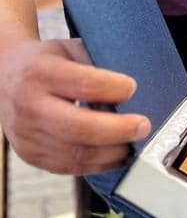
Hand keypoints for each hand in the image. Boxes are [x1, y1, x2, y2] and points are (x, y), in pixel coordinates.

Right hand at [0, 38, 149, 174]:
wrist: (3, 74)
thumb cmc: (46, 62)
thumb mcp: (69, 50)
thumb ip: (97, 68)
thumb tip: (133, 93)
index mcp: (40, 73)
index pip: (85, 85)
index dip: (115, 88)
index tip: (132, 88)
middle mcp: (29, 105)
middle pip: (80, 127)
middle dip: (119, 130)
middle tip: (142, 125)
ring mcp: (26, 134)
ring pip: (76, 154)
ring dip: (113, 152)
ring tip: (132, 142)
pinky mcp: (30, 155)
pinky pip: (69, 168)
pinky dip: (98, 164)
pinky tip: (115, 154)